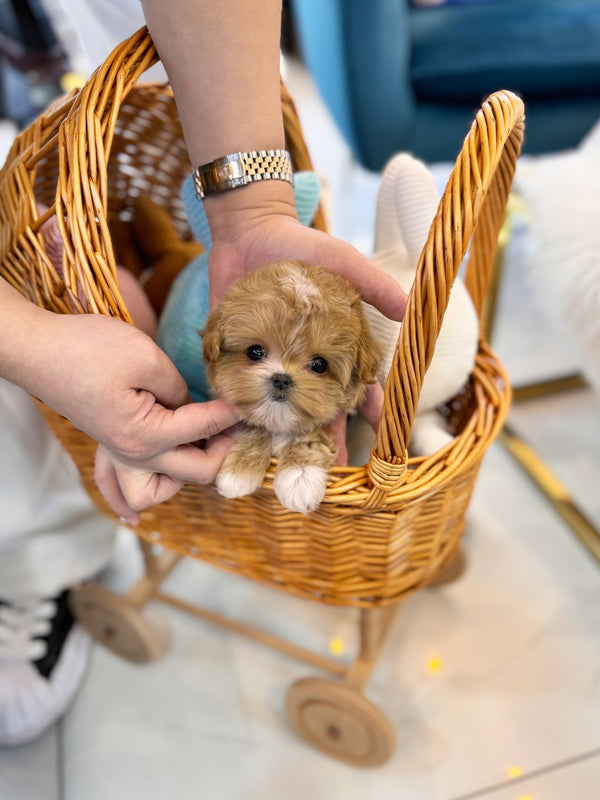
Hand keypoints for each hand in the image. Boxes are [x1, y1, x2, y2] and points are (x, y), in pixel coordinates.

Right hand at [10, 309, 238, 523]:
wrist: (36, 350)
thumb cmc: (87, 349)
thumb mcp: (145, 358)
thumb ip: (177, 388)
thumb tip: (190, 404)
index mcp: (147, 436)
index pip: (204, 428)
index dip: (228, 411)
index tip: (243, 399)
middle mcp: (133, 455)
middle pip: (195, 472)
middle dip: (222, 449)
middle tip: (232, 423)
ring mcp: (116, 454)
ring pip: (155, 494)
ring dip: (182, 479)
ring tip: (197, 451)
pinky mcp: (104, 445)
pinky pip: (114, 488)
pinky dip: (127, 502)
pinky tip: (133, 514)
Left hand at [204, 182, 404, 460]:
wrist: (250, 232)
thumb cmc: (303, 247)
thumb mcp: (343, 262)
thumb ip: (373, 285)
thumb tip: (410, 311)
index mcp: (331, 351)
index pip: (356, 390)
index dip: (369, 414)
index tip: (379, 440)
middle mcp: (300, 365)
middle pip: (313, 413)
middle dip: (317, 446)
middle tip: (318, 482)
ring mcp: (268, 365)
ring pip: (276, 412)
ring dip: (275, 442)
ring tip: (273, 477)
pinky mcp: (236, 358)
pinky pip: (236, 392)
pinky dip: (235, 417)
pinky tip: (234, 445)